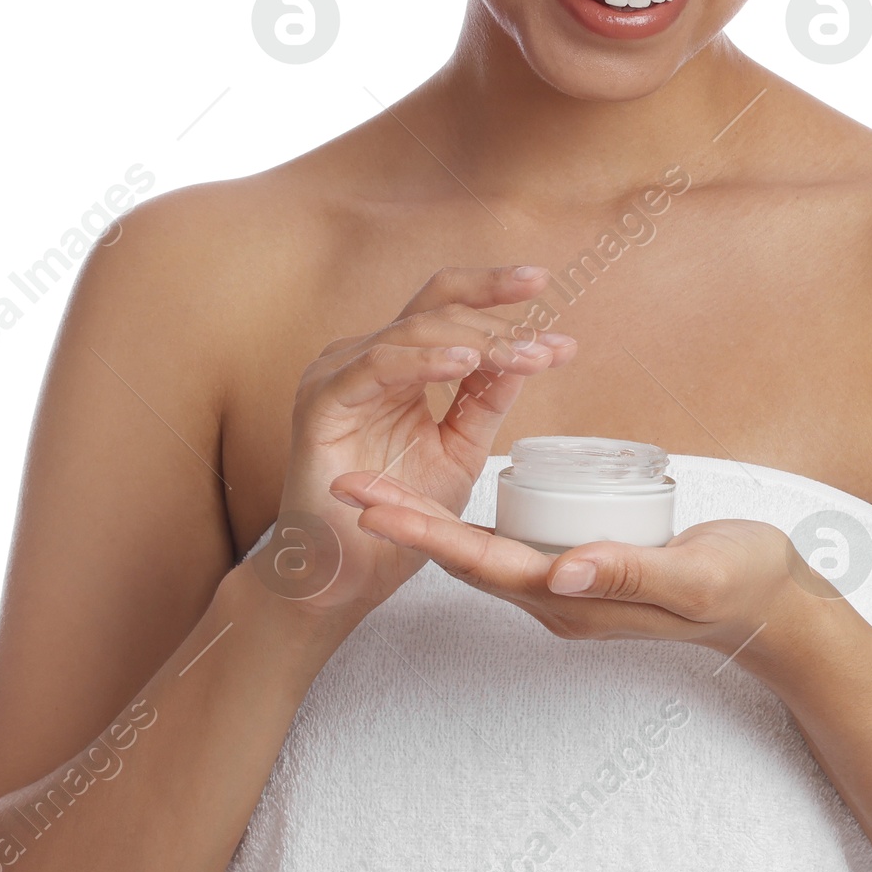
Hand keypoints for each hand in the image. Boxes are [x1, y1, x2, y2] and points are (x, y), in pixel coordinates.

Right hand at [260, 265, 575, 623]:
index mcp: (398, 363)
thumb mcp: (459, 450)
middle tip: (548, 343)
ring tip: (524, 356)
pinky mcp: (321, 402)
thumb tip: (532, 353)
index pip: (449, 306)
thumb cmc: (395, 514)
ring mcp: (338, 374)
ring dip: (477, 342)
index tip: (551, 297)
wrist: (345, 575)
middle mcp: (366, 357)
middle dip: (498, 313)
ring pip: (414, 331)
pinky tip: (464, 364)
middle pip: (434, 304)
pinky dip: (423, 361)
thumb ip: (486, 401)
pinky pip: (376, 365)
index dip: (498, 297)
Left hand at [327, 466, 834, 673]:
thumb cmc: (742, 585)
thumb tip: (558, 570)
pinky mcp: (583, 565)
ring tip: (381, 482)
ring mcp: (569, 584)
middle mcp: (558, 596)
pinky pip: (516, 541)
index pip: (481, 563)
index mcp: (572, 600)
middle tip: (345, 486)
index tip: (370, 505)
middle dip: (405, 522)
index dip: (423, 532)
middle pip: (466, 557)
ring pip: (485, 548)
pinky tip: (460, 482)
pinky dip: (477, 514)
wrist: (777, 607)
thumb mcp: (692, 575)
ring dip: (431, 517)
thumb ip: (630, 571)